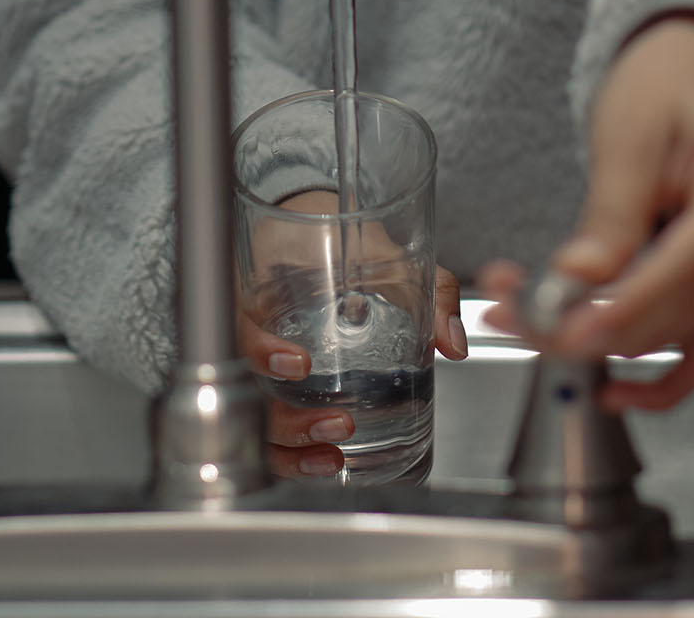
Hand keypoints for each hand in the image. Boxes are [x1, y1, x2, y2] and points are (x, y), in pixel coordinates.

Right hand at [239, 189, 465, 477]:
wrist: (319, 230)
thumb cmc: (341, 238)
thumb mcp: (387, 254)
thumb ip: (430, 290)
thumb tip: (454, 342)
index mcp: (263, 293)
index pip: (239, 327)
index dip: (260, 351)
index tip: (299, 364)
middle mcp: (255, 334)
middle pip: (245, 390)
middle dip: (288, 421)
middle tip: (340, 425)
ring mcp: (263, 367)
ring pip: (254, 422)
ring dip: (289, 450)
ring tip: (333, 458)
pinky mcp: (279, 390)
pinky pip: (273, 430)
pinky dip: (295, 456)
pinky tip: (328, 464)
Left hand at [482, 15, 693, 410]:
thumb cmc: (678, 81)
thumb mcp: (633, 134)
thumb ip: (612, 214)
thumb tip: (579, 279)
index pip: (675, 276)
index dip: (610, 311)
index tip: (548, 326)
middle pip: (662, 319)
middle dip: (575, 324)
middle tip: (500, 308)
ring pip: (664, 337)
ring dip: (591, 339)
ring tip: (514, 312)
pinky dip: (659, 381)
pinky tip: (610, 393)